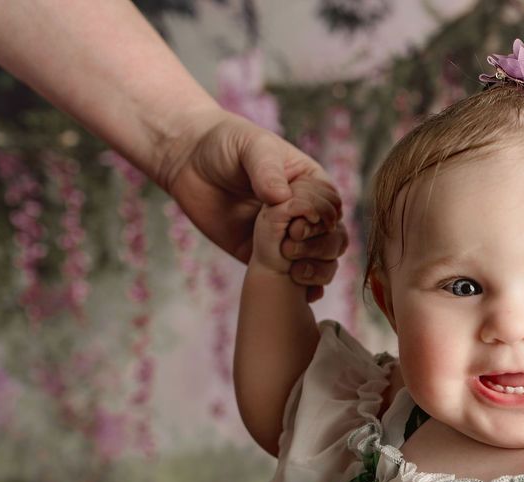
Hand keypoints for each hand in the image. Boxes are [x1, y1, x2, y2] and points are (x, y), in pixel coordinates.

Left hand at [158, 107, 345, 275]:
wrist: (189, 162)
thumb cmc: (226, 144)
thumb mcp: (251, 147)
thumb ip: (267, 169)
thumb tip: (281, 198)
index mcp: (310, 184)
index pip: (332, 207)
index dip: (322, 218)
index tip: (297, 221)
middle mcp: (305, 213)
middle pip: (335, 238)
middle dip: (320, 247)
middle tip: (291, 244)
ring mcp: (288, 238)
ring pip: (322, 261)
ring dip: (318, 271)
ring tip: (296, 272)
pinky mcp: (268, 258)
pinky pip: (293, 278)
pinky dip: (305, 289)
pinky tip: (303, 294)